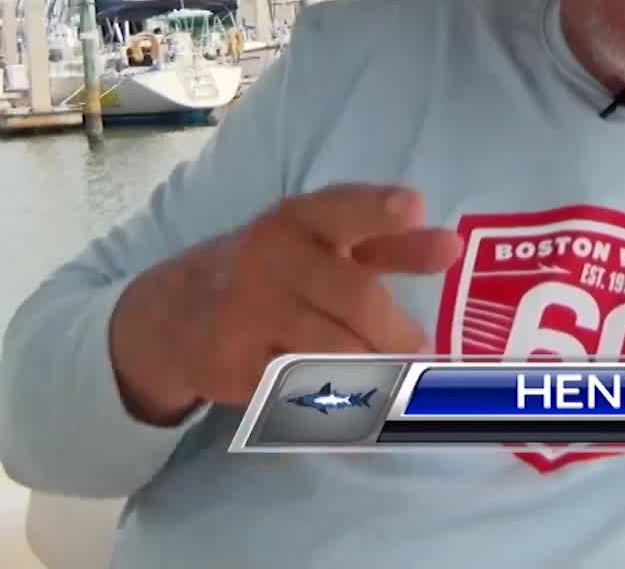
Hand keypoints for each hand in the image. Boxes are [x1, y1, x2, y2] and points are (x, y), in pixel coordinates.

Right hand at [109, 183, 461, 424]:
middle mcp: (268, 259)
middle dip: (397, 334)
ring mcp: (246, 313)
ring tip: (399, 383)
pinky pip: (302, 392)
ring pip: (333, 350)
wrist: (172, 313)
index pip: (338, 208)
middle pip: (355, 298)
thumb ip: (390, 244)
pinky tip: (359, 416)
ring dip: (377, 374)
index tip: (413, 208)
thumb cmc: (272, 270)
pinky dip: (339, 409)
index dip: (376, 209)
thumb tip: (452, 246)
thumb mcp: (323, 245)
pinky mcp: (233, 365)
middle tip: (420, 352)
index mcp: (295, 220)